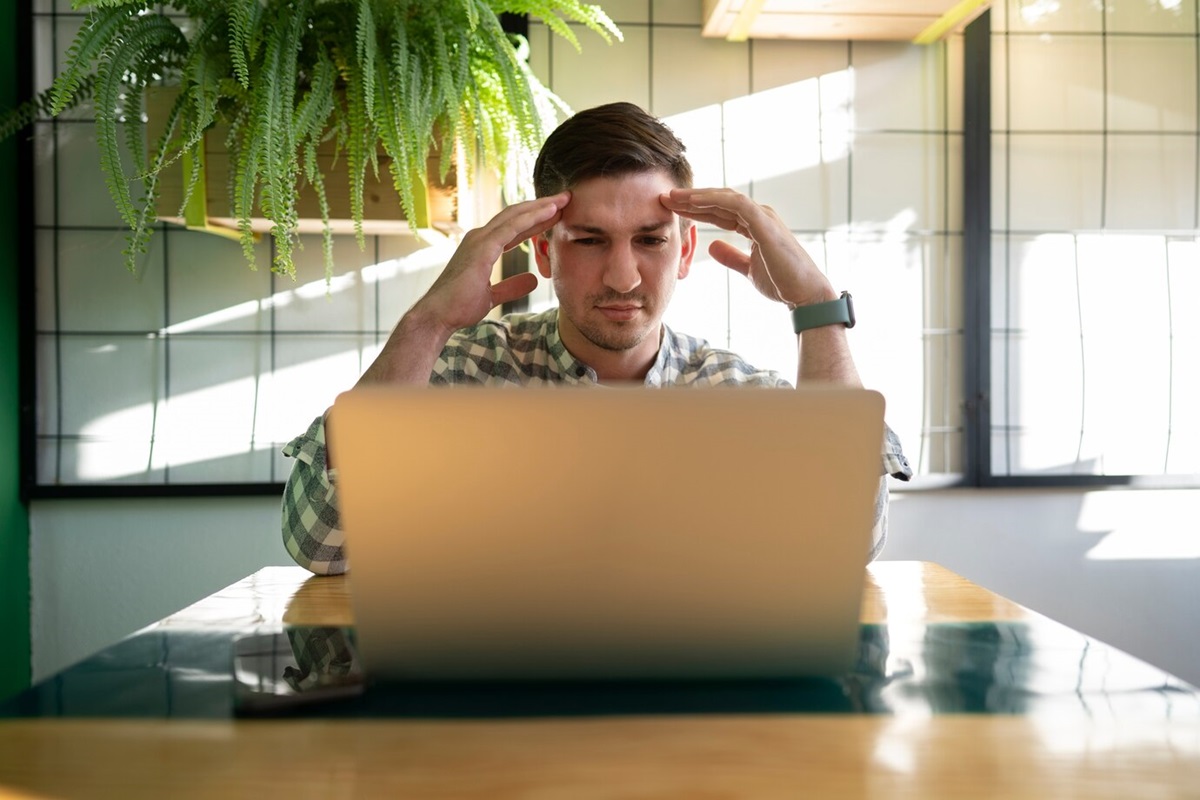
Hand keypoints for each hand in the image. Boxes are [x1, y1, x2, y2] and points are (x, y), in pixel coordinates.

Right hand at [414, 192, 569, 336]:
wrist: (439, 315)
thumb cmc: (459, 306)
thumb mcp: (493, 296)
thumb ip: (511, 286)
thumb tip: (532, 280)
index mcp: (482, 246)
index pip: (514, 227)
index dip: (536, 219)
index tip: (557, 214)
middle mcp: (480, 237)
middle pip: (516, 215)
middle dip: (541, 206)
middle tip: (566, 198)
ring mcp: (480, 240)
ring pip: (516, 215)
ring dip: (541, 206)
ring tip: (563, 199)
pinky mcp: (482, 247)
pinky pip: (512, 227)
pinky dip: (532, 217)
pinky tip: (550, 211)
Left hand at [660, 188, 834, 306]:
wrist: (805, 294)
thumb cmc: (782, 282)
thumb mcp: (749, 269)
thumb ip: (732, 256)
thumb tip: (712, 246)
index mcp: (755, 225)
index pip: (720, 212)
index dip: (696, 210)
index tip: (672, 210)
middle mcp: (759, 216)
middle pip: (719, 202)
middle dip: (692, 199)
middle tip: (666, 198)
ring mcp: (763, 217)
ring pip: (725, 198)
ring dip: (698, 197)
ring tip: (674, 197)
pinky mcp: (765, 223)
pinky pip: (736, 205)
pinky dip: (714, 201)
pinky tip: (694, 202)